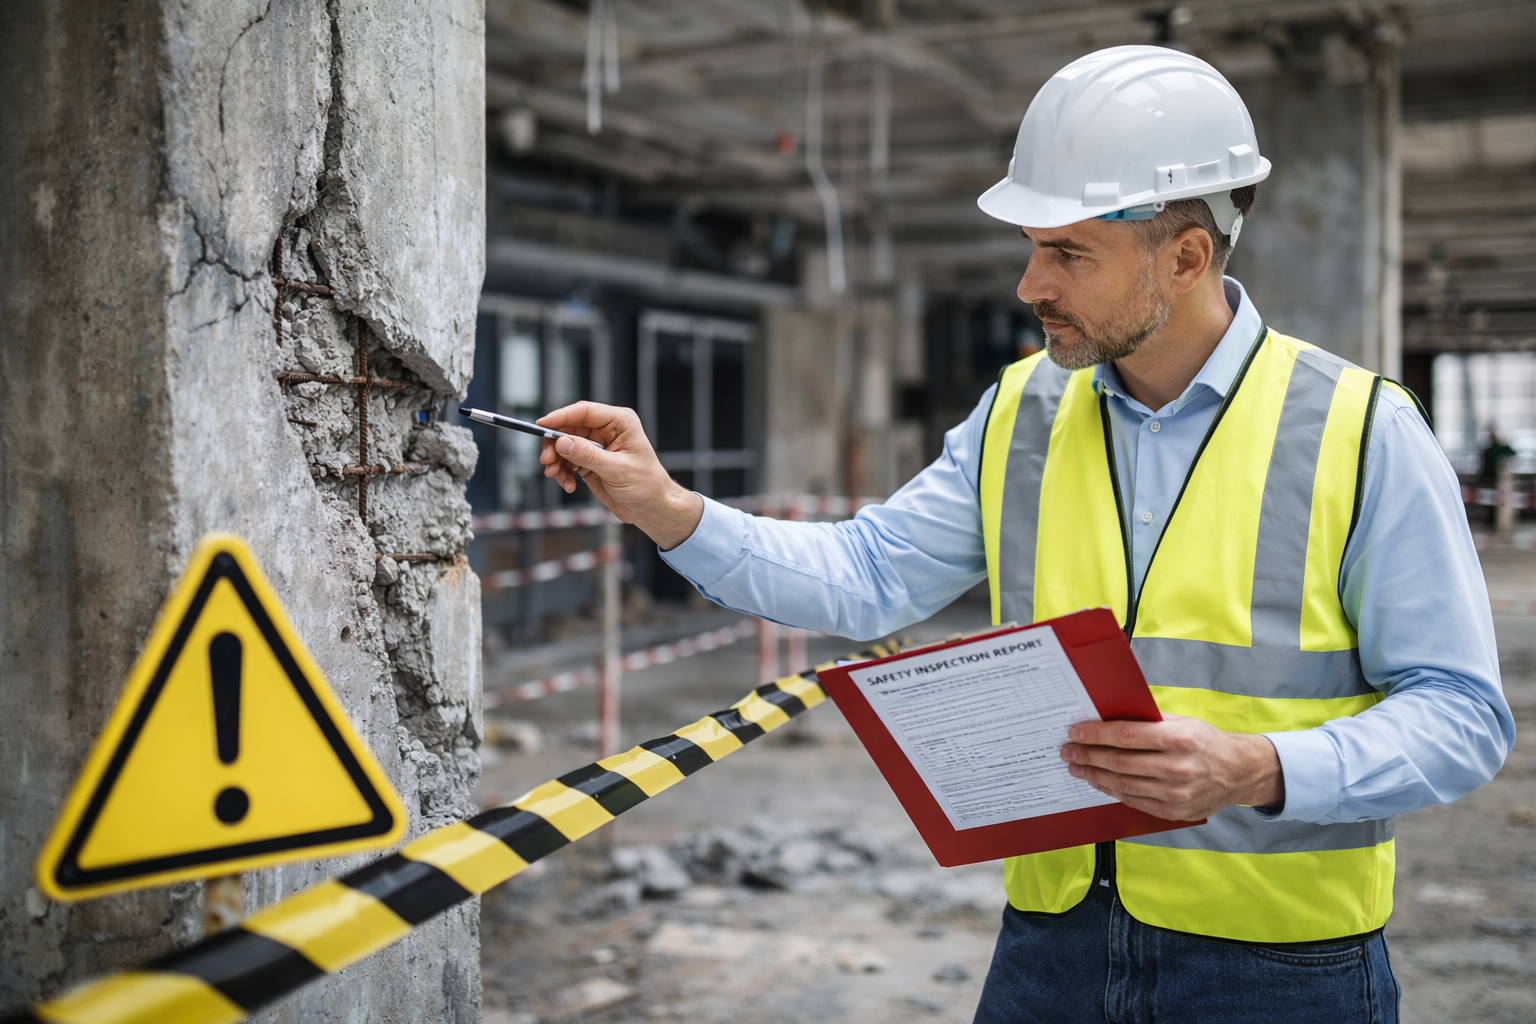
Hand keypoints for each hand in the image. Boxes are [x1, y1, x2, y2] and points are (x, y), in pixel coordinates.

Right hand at [535, 402, 703, 549]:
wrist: (651, 508)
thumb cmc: (646, 485)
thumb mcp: (616, 469)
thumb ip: (588, 455)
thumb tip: (562, 442)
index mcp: (619, 422)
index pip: (585, 411)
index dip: (561, 416)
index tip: (542, 424)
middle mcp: (606, 430)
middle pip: (569, 427)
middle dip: (555, 444)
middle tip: (547, 461)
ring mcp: (596, 446)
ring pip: (564, 445)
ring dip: (556, 460)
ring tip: (556, 476)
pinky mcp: (589, 462)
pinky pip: (567, 461)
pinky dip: (562, 472)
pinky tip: (568, 484)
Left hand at [1059, 714, 1283, 820]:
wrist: (1238, 772)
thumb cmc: (1206, 742)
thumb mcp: (1182, 722)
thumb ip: (1148, 721)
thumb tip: (1107, 717)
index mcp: (1180, 739)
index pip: (1126, 736)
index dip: (1096, 734)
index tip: (1076, 732)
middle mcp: (1178, 767)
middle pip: (1120, 762)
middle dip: (1088, 755)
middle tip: (1068, 751)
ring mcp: (1176, 793)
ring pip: (1123, 784)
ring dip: (1094, 775)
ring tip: (1077, 766)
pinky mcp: (1174, 811)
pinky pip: (1134, 800)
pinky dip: (1112, 790)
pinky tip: (1099, 781)